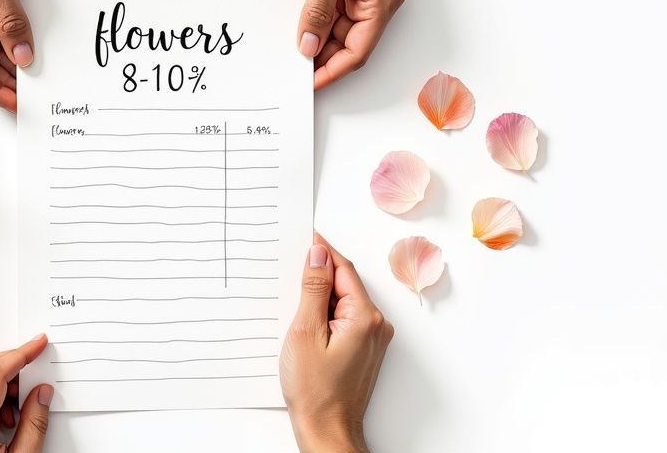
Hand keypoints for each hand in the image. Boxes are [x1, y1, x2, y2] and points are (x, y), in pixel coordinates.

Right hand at [280, 234, 394, 452]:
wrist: (326, 430)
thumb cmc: (315, 390)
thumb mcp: (305, 331)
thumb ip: (314, 290)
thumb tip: (318, 254)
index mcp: (365, 317)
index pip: (343, 269)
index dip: (322, 251)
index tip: (304, 236)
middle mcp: (376, 325)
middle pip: (345, 283)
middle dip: (319, 274)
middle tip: (289, 268)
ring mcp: (373, 338)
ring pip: (344, 301)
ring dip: (321, 296)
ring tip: (294, 303)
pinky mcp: (365, 349)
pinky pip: (346, 318)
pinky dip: (326, 314)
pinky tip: (307, 322)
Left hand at [299, 0, 404, 89]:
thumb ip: (317, 11)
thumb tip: (309, 46)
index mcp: (380, 3)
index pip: (356, 53)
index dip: (331, 72)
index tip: (309, 84)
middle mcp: (378, 2)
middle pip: (348, 45)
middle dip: (322, 58)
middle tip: (292, 69)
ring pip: (341, 30)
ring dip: (318, 40)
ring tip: (292, 49)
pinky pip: (337, 11)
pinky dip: (319, 21)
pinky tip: (300, 25)